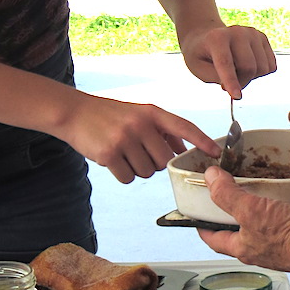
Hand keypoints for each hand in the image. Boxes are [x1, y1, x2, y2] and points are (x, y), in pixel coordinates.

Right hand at [64, 93, 220, 184]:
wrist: (74, 112)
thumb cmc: (110, 115)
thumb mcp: (138, 113)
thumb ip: (161, 129)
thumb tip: (182, 148)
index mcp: (151, 112)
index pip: (184, 126)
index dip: (201, 140)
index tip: (215, 152)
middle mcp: (140, 124)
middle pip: (164, 160)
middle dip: (155, 162)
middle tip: (139, 152)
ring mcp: (125, 139)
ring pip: (147, 172)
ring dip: (137, 168)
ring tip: (123, 153)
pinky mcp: (109, 154)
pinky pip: (129, 178)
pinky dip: (123, 174)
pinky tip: (113, 160)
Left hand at [179, 23, 276, 98]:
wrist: (208, 36)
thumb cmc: (202, 54)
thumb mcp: (198, 69)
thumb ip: (217, 78)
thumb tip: (238, 86)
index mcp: (217, 38)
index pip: (226, 63)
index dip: (232, 81)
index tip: (237, 96)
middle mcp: (237, 32)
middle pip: (248, 68)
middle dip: (240, 82)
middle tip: (227, 83)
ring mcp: (252, 33)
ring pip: (262, 68)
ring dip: (251, 77)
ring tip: (236, 70)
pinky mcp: (262, 38)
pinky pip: (271, 65)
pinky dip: (260, 72)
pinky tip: (247, 65)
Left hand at [197, 164, 289, 270]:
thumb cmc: (287, 235)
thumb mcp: (250, 210)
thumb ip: (227, 194)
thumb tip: (210, 178)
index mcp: (242, 249)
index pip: (214, 240)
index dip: (203, 226)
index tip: (197, 216)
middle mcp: (258, 253)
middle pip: (235, 235)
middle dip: (230, 218)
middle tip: (227, 201)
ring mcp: (277, 250)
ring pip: (257, 231)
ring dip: (253, 216)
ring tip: (254, 198)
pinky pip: (277, 228)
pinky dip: (274, 216)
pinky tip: (280, 204)